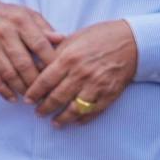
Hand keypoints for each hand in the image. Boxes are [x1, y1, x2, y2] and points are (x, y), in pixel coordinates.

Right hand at [0, 0, 62, 101]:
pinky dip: (3, 90)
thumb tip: (62, 39)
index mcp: (20, 21)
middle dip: (36, 81)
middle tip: (47, 92)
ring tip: (32, 97)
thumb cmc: (9, 16)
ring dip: (21, 88)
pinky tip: (13, 98)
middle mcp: (4, 33)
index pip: (39, 44)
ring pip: (8, 73)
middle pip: (23, 63)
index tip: (60, 73)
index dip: (50, 61)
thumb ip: (45, 28)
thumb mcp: (28, 15)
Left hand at [25, 18, 139, 124]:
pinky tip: (75, 122)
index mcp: (69, 59)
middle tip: (38, 113)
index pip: (45, 81)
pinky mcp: (110, 93)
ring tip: (54, 122)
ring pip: (74, 109)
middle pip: (57, 98)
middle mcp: (81, 74)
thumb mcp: (73, 38)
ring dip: (62, 119)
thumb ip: (54, 52)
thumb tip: (35, 62)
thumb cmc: (100, 37)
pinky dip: (83, 119)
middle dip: (44, 109)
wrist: (133, 41)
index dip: (34, 93)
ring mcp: (97, 85)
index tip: (27, 100)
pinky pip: (93, 111)